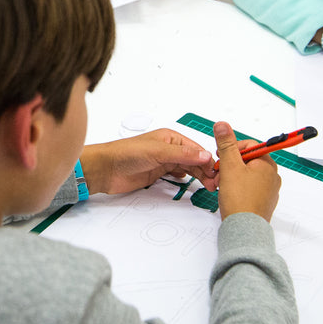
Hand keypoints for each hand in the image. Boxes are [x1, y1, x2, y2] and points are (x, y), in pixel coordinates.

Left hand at [79, 129, 214, 195]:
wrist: (105, 169)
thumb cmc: (125, 154)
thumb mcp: (157, 152)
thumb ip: (182, 155)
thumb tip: (204, 155)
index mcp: (170, 138)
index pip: (196, 149)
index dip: (208, 160)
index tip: (217, 172)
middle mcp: (168, 148)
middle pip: (193, 159)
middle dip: (205, 170)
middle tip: (214, 183)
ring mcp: (163, 161)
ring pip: (186, 168)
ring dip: (197, 175)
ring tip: (207, 185)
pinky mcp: (157, 173)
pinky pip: (176, 175)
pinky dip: (184, 178)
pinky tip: (189, 182)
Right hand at [212, 120, 280, 220]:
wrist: (244, 230)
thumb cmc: (240, 200)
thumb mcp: (229, 166)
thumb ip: (226, 144)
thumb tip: (223, 125)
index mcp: (267, 164)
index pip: (249, 145)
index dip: (232, 149)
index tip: (222, 156)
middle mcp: (272, 176)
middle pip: (249, 160)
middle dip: (232, 164)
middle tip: (221, 172)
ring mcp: (269, 190)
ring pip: (249, 174)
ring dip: (234, 176)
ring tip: (224, 185)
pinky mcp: (264, 202)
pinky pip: (251, 188)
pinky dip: (240, 188)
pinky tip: (231, 195)